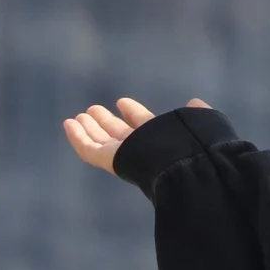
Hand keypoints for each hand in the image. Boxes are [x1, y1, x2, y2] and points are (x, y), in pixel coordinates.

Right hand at [62, 96, 209, 173]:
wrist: (188, 167)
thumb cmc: (197, 145)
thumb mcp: (200, 124)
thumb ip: (197, 114)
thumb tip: (195, 102)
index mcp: (164, 141)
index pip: (144, 126)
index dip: (133, 114)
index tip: (122, 102)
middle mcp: (143, 150)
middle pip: (119, 135)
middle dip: (107, 122)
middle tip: (94, 110)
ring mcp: (125, 156)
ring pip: (102, 142)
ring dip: (89, 128)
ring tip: (80, 115)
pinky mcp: (111, 161)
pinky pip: (90, 151)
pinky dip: (78, 138)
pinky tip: (69, 124)